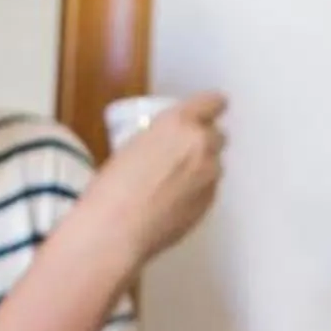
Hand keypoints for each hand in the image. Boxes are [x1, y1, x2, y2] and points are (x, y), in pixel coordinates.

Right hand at [87, 91, 227, 263]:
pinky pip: (210, 188)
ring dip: (201, 167)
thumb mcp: (134, 144)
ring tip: (172, 182)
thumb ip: (162, 139)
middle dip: (203, 142)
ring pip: (215, 163)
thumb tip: (170, 145)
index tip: (209, 110)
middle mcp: (201, 144)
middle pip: (218, 135)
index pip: (213, 102)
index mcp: (179, 122)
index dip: (211, 107)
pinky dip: (197, 190)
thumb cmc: (112, 187)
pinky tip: (173, 201)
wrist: (116, 229)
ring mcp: (210, 174)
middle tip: (180, 154)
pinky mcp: (211, 201)